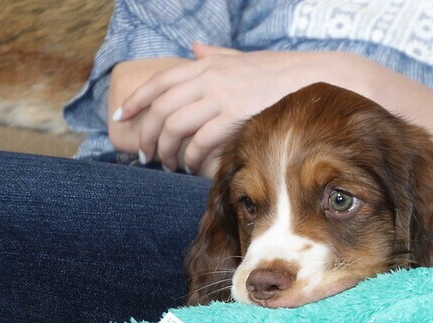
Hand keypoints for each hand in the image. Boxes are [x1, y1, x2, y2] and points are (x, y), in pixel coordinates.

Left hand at [113, 44, 343, 175]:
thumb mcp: (240, 58)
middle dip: (149, 135)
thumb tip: (192, 47)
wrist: (311, 80)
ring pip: (175, 127)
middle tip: (147, 154)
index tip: (122, 118)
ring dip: (167, 150)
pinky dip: (192, 157)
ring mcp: (220, 98)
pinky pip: (201, 141)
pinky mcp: (234, 117)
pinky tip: (193, 166)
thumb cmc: (277, 73)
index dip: (136, 101)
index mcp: (206, 64)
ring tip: (169, 164)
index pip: (159, 82)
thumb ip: (214, 54)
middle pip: (161, 109)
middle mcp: (208, 78)